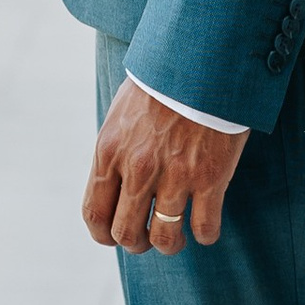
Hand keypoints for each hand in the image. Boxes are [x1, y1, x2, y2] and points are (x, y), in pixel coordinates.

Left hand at [84, 79, 246, 255]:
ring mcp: (174, 176)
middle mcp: (138, 170)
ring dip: (169, 245)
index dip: (103, 235)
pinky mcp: (210, 178)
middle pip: (126, 233)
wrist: (203, 59)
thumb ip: (116, 151)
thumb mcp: (122, 114)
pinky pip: (204, 227)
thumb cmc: (162, 82)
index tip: (114, 238)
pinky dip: (204, 235)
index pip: (94, 213)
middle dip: (136, 243)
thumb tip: (116, 183)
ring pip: (164, 237)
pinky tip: (206, 228)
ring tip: (176, 239)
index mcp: (109, 152)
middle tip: (148, 238)